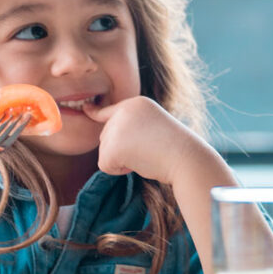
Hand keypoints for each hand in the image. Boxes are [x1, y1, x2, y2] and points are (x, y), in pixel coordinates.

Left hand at [83, 96, 207, 184]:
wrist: (186, 157)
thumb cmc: (175, 148)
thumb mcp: (154, 127)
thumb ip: (132, 128)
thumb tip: (107, 142)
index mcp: (136, 103)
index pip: (109, 110)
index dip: (95, 112)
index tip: (87, 108)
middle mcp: (123, 111)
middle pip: (106, 136)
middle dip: (121, 150)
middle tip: (147, 150)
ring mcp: (117, 127)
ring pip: (104, 151)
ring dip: (121, 160)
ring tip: (146, 155)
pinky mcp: (112, 146)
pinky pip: (105, 165)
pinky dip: (119, 170)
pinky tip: (138, 163)